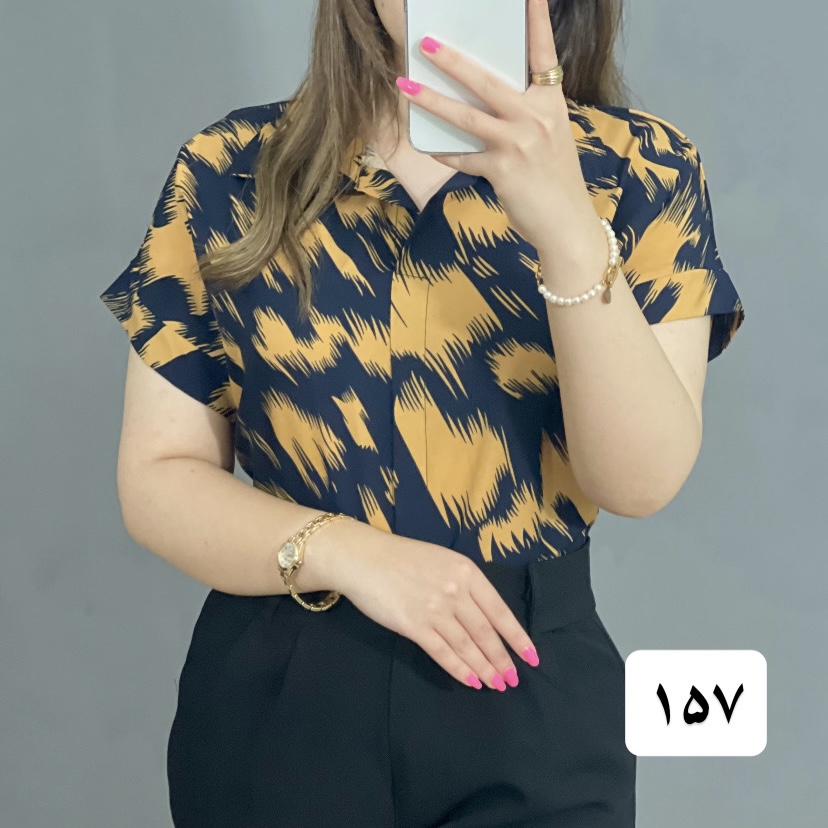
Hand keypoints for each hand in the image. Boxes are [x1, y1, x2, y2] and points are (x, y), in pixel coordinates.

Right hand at [333, 531, 539, 690]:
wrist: (364, 558)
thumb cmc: (402, 557)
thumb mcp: (443, 560)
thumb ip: (464, 583)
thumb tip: (484, 614)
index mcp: (467, 572)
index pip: (500, 611)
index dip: (517, 637)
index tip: (531, 657)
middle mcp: (456, 591)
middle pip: (486, 633)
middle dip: (502, 660)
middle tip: (513, 679)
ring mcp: (435, 609)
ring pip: (468, 646)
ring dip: (484, 669)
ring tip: (496, 685)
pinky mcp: (414, 626)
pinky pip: (443, 653)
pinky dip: (459, 669)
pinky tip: (471, 681)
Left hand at [396, 0, 601, 259]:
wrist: (566, 223)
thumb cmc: (556, 179)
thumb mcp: (550, 136)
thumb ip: (526, 113)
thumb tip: (486, 99)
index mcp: (551, 103)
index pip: (543, 54)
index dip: (536, 21)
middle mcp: (535, 117)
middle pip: (487, 81)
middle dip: (453, 60)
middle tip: (427, 43)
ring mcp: (518, 144)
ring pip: (466, 116)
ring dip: (432, 100)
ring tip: (405, 85)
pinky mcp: (501, 171)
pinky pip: (463, 157)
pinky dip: (444, 151)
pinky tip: (425, 143)